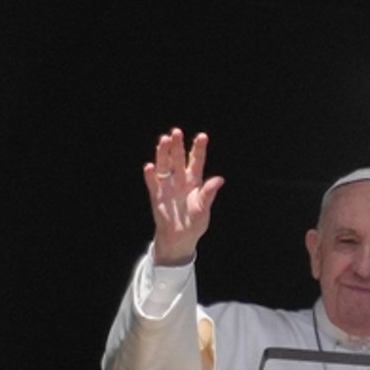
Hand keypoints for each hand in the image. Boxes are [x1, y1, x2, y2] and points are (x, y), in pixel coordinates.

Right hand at [145, 128, 225, 265]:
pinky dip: (150, 175)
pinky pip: (152, 182)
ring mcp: (167, 185)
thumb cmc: (195, 221)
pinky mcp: (157, 194)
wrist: (180, 237)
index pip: (197, 160)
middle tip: (176, 132)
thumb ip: (209, 193)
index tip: (202, 136)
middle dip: (177, 145)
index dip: (198, 148)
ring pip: (164, 165)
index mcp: (194, 180)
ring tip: (163, 140)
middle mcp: (180, 178)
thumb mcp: (204, 208)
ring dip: (163, 153)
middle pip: (178, 158)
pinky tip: (149, 167)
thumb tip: (220, 179)